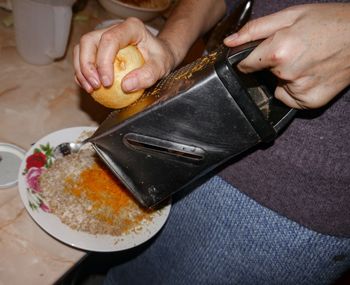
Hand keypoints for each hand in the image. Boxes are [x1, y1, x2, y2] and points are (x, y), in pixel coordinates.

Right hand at [73, 17, 175, 93]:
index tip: (107, 83)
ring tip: (91, 89)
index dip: (103, 62)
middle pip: (89, 41)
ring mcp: (103, 37)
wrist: (159, 56)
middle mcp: (114, 29)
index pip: (110, 40)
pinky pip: (83, 58)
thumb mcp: (162, 67)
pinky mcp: (98, 49)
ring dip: (81, 71)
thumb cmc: (161, 58)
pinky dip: (82, 73)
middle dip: (87, 66)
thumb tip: (125, 86)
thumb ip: (148, 75)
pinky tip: (89, 87)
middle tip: (96, 86)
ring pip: (82, 48)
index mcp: (130, 28)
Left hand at [224, 3, 349, 108]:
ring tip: (305, 61)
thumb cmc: (328, 22)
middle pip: (262, 75)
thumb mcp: (290, 15)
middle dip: (271, 65)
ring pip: (277, 88)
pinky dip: (296, 89)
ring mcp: (299, 91)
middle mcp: (286, 75)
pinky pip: (290, 98)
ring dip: (284, 78)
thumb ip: (254, 30)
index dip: (250, 59)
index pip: (244, 65)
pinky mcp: (310, 102)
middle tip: (293, 50)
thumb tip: (229, 42)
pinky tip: (310, 74)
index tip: (258, 55)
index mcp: (278, 52)